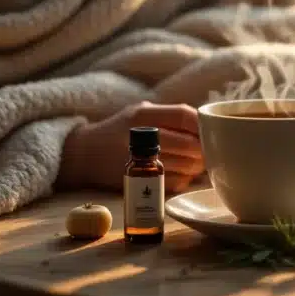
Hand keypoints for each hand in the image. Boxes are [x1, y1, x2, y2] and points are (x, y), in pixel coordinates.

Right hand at [58, 102, 203, 193]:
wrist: (83, 155)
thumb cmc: (119, 131)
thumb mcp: (140, 112)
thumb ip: (170, 116)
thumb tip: (207, 125)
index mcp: (143, 114)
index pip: (184, 115)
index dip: (202, 125)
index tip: (211, 131)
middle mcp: (140, 135)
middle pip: (188, 144)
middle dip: (204, 150)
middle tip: (209, 151)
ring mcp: (138, 160)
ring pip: (185, 166)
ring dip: (197, 166)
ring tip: (197, 162)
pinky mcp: (138, 181)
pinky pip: (174, 182)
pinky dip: (184, 179)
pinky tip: (180, 173)